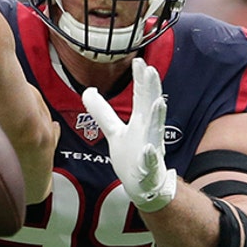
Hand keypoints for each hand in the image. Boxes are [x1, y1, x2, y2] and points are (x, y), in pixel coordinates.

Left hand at [81, 58, 176, 211]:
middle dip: (152, 89)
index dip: (140, 79)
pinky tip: (148, 148)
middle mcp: (148, 131)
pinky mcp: (149, 168)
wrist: (143, 186)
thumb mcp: (114, 131)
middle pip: (150, 106)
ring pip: (156, 130)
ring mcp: (151, 148)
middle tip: (151, 70)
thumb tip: (88, 90)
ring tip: (158, 102)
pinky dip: (150, 155)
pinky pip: (150, 160)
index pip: (141, 96)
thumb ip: (102, 112)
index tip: (139, 61)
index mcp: (141, 121)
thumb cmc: (132, 155)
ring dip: (157, 116)